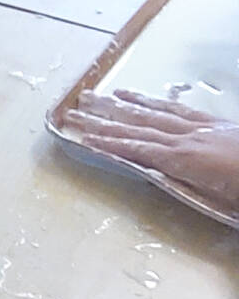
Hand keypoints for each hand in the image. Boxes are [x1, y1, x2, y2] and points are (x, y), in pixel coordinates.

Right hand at [66, 89, 238, 216]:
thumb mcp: (223, 202)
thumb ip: (189, 188)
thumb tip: (154, 177)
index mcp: (188, 159)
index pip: (138, 148)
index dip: (107, 142)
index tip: (79, 136)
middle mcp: (192, 138)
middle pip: (140, 126)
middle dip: (105, 119)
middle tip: (74, 110)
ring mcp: (206, 128)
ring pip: (158, 114)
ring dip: (126, 106)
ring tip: (100, 96)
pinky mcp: (219, 125)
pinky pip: (182, 110)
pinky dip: (158, 103)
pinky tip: (146, 99)